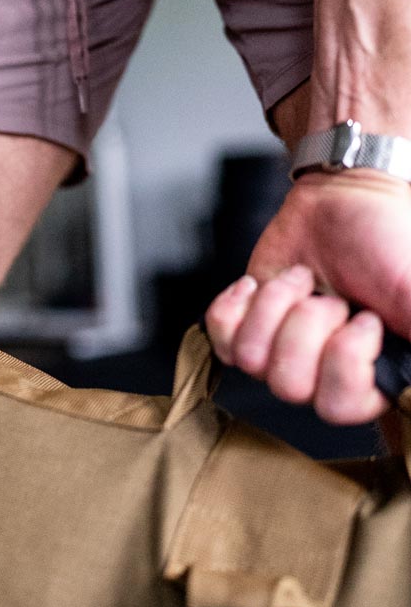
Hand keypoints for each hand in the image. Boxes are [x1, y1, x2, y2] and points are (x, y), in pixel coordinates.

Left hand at [206, 170, 410, 422]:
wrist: (342, 199)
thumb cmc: (387, 239)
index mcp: (370, 372)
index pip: (341, 408)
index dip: (344, 362)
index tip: (363, 320)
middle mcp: (323, 371)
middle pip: (289, 386)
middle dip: (305, 327)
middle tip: (328, 296)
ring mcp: (279, 352)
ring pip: (251, 361)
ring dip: (275, 307)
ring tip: (302, 281)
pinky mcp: (244, 329)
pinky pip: (220, 340)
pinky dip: (236, 305)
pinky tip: (259, 285)